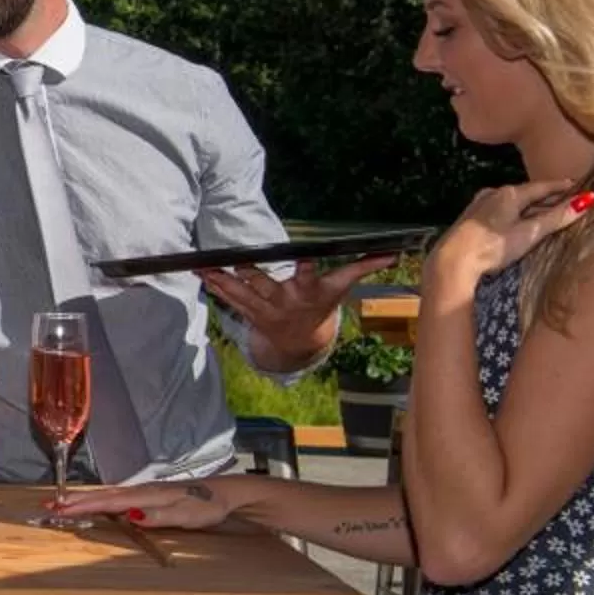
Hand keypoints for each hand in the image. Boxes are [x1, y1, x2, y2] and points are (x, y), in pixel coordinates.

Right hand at [50, 477, 247, 529]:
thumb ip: (159, 515)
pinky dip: (102, 500)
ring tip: (65, 504)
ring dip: (87, 500)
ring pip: (110, 495)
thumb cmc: (207, 506)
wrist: (227, 493)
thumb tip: (130, 515)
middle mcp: (142, 490)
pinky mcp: (150, 494)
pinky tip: (97, 503)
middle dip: (77, 501)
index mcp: (147, 495)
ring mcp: (146, 491)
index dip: (85, 507)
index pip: (110, 503)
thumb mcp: (187, 515)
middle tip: (51, 505)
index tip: (61, 509)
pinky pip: (119, 497)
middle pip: (104, 496)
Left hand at [202, 253, 398, 359]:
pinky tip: (200, 271)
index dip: (307, 267)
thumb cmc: (322, 304)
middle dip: (253, 274)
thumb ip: (363, 267)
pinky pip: (229, 298)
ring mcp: (265, 308)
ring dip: (222, 279)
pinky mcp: (248, 312)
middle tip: (238, 260)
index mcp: (310, 292)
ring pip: (241, 292)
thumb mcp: (342, 287)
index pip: (310, 277)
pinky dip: (214, 285)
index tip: (304, 255)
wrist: (301, 342)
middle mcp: (286, 301)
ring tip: (204, 265)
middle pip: (267, 285)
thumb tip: (393, 252)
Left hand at [425, 180, 593, 293]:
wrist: (453, 261)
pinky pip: (501, 211)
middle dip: (547, 197)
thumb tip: (586, 201)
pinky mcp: (471, 219)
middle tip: (567, 198)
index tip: (577, 184)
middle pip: (527, 194)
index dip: (560, 187)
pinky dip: (516, 213)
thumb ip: (556, 218)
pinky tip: (519, 220)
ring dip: (531, 206)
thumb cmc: (493, 246)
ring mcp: (479, 205)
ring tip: (547, 210)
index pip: (541, 187)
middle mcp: (493, 194)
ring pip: (513, 203)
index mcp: (508, 193)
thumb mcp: (530, 232)